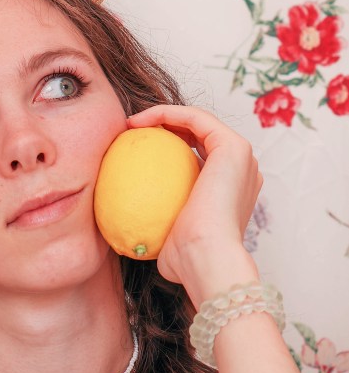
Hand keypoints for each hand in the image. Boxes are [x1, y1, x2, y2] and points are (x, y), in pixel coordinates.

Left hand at [127, 105, 262, 306]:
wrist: (206, 259)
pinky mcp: (233, 145)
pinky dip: (167, 114)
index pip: (199, 157)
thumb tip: (134, 236)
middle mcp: (242, 170)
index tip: (131, 151)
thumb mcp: (168, 241)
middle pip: (200, 135)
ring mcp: (241, 156)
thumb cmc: (185, 259)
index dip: (165, 147)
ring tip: (132, 124)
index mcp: (231, 190)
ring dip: (163, 115)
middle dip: (164, 127)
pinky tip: (138, 123)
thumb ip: (161, 229)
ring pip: (198, 120)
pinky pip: (195, 117)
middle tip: (131, 133)